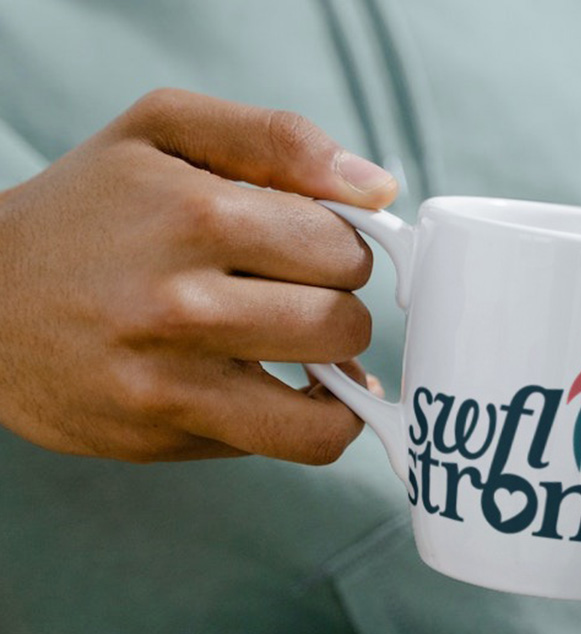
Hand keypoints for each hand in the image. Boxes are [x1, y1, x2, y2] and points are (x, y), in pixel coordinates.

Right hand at [0, 88, 397, 462]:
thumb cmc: (91, 209)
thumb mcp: (165, 131)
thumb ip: (279, 140)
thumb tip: (378, 187)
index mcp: (195, 214)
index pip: (343, 246)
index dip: (341, 247)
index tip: (312, 248)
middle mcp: (182, 302)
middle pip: (344, 321)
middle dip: (338, 306)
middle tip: (298, 295)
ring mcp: (170, 378)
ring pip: (332, 396)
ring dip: (335, 371)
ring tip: (302, 348)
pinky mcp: (163, 432)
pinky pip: (292, 443)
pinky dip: (316, 424)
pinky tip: (295, 394)